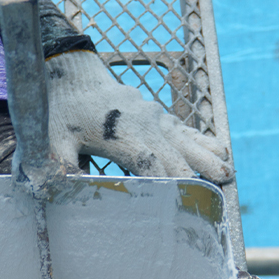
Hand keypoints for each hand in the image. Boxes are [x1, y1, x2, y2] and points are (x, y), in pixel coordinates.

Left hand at [45, 50, 234, 182]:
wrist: (74, 77)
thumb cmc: (62, 112)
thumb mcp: (52, 138)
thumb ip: (57, 163)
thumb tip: (57, 189)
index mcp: (119, 134)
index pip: (148, 162)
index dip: (164, 182)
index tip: (179, 202)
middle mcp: (143, 124)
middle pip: (174, 154)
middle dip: (194, 176)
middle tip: (213, 199)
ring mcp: (154, 118)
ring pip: (186, 140)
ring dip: (206, 158)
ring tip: (226, 174)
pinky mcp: (158, 116)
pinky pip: (185, 130)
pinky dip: (203, 142)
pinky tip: (221, 153)